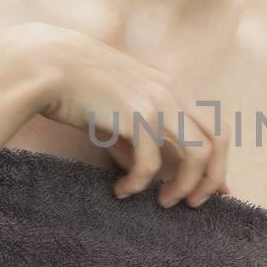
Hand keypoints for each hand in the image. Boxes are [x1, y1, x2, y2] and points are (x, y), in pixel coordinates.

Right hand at [23, 22, 230, 204]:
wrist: (46, 64)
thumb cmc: (75, 86)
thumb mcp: (115, 110)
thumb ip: (132, 138)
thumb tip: (138, 171)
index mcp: (170, 89)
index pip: (213, 127)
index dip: (220, 162)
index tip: (216, 190)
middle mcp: (171, 93)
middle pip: (218, 140)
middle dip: (212, 178)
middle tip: (194, 202)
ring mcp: (157, 103)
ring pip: (197, 154)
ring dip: (184, 185)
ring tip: (164, 202)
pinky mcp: (135, 116)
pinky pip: (150, 164)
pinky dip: (138, 184)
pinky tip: (121, 191)